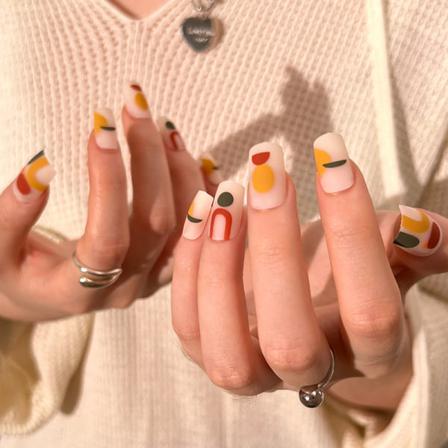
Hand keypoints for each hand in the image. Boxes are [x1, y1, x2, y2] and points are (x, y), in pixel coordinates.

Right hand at [0, 83, 216, 320]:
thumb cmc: (15, 271)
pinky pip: (198, 232)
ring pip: (185, 226)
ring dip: (181, 171)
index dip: (109, 182)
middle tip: (135, 107)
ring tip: (164, 125)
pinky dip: (204, 194)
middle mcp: (124, 289)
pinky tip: (202, 160)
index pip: (107, 237)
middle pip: (155, 223)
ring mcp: (152, 280)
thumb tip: (40, 168)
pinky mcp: (168, 268)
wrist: (45, 296)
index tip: (101, 125)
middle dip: (149, 159)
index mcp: (77, 291)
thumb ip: (10, 215)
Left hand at [171, 134, 446, 411]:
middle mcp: (307, 373)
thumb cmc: (343, 270)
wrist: (300, 294)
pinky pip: (186, 321)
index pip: (370, 312)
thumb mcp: (388, 257)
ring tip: (230, 191)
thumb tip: (419, 226)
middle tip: (270, 169)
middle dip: (276, 245)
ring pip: (225, 345)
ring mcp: (250, 370)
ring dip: (221, 260)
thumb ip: (415, 245)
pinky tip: (204, 208)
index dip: (354, 231)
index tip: (331, 153)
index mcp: (366, 351)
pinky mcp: (205, 349)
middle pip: (289, 338)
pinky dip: (187, 262)